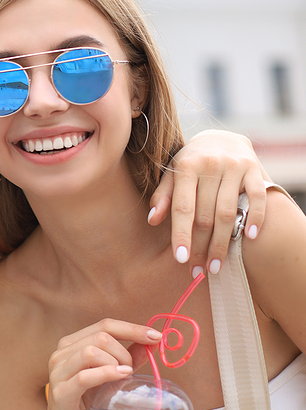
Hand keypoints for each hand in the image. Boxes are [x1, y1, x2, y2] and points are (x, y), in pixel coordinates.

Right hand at [46, 319, 160, 409]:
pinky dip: (107, 374)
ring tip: (123, 377)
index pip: (104, 325)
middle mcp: (61, 353)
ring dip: (115, 363)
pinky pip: (85, 376)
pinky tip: (121, 377)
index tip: (155, 336)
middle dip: (124, 352)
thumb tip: (151, 342)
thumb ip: (128, 358)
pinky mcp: (61, 392)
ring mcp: (58, 372)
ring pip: (91, 352)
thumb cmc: (86, 403)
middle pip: (100, 337)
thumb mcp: (110, 377)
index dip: (131, 328)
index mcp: (71, 344)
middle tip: (131, 371)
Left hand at [148, 130, 267, 276]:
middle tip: (197, 271)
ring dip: (223, 243)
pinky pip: (257, 197)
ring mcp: (233, 166)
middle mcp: (209, 165)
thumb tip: (152, 219)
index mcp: (185, 167)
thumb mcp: (172, 174)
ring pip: (228, 212)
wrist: (221, 138)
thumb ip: (163, 195)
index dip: (182, 234)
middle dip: (201, 246)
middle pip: (205, 215)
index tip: (180, 259)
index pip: (183, 207)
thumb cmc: (191, 163)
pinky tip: (249, 238)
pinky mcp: (253, 169)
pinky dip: (255, 218)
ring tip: (216, 265)